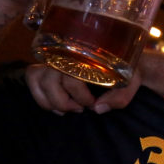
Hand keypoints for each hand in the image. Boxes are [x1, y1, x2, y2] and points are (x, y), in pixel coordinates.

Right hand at [25, 64, 139, 114]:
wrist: (124, 60)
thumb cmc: (126, 70)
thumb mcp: (130, 82)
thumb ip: (120, 97)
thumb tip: (98, 109)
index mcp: (86, 55)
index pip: (72, 77)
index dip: (80, 96)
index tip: (91, 104)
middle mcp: (66, 54)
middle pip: (49, 80)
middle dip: (62, 101)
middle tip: (79, 109)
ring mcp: (54, 59)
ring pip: (36, 78)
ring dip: (48, 100)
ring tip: (66, 109)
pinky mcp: (48, 66)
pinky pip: (32, 78)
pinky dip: (39, 96)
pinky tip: (55, 106)